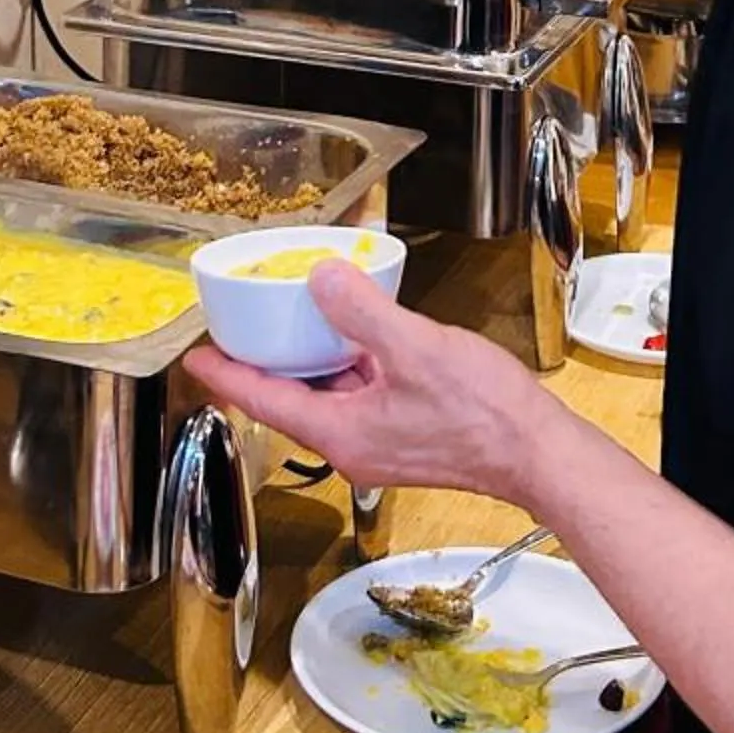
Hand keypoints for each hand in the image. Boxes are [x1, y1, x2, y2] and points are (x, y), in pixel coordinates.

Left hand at [185, 264, 555, 502]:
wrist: (536, 452)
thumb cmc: (483, 416)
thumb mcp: (415, 349)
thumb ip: (362, 313)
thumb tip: (320, 280)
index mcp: (342, 433)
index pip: (264, 400)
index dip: (226, 375)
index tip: (197, 356)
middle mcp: (353, 445)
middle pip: (290, 400)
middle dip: (263, 364)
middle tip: (241, 328)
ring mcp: (379, 442)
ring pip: (326, 397)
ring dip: (308, 362)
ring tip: (293, 322)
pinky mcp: (404, 434)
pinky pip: (358, 397)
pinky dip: (347, 367)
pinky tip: (359, 335)